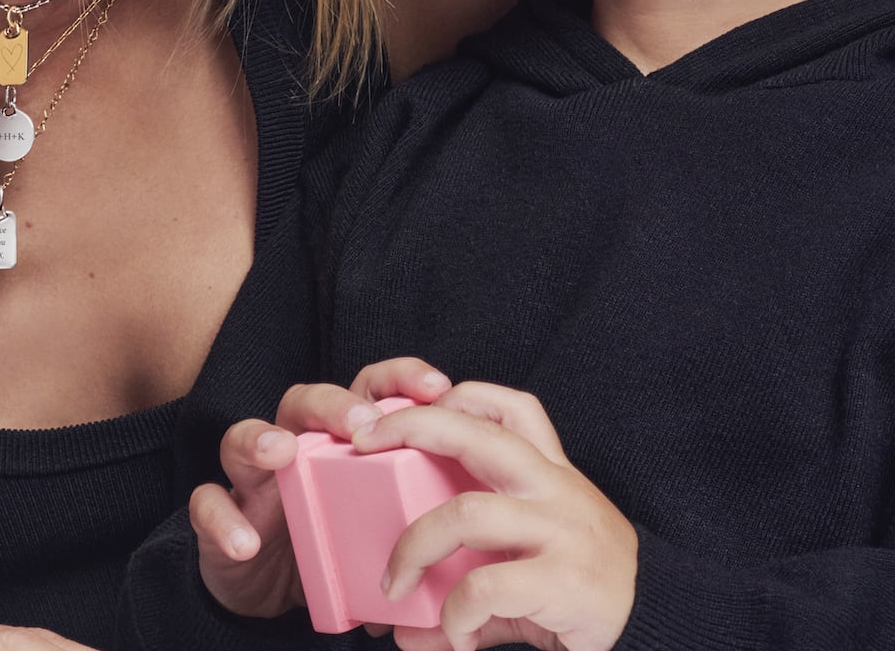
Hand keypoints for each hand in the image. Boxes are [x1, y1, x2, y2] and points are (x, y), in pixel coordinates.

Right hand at [188, 357, 451, 617]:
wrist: (266, 589)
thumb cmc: (329, 542)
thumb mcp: (376, 525)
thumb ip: (414, 519)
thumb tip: (475, 539)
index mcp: (337, 440)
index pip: (367, 390)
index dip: (400, 379)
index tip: (439, 387)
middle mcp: (293, 444)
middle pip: (304, 400)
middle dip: (333, 404)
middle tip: (362, 424)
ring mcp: (251, 478)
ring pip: (242, 436)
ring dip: (260, 439)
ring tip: (281, 452)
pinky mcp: (219, 515)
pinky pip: (207, 505)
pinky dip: (223, 521)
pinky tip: (246, 543)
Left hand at [353, 384, 637, 650]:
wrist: (657, 631)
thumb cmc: (580, 593)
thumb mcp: (529, 569)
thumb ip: (469, 587)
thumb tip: (406, 629)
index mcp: (549, 474)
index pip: (511, 406)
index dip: (460, 395)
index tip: (405, 409)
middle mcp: (555, 489)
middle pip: (477, 433)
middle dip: (412, 426)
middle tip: (363, 444)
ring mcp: (560, 530)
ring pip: (466, 512)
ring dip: (415, 547)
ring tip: (394, 584)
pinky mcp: (564, 580)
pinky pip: (487, 584)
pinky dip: (455, 612)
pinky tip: (452, 634)